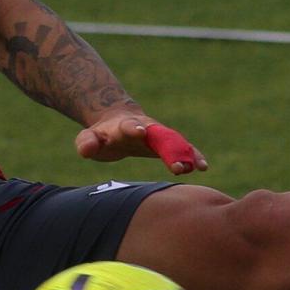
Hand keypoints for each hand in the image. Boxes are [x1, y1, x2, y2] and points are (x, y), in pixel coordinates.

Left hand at [75, 114, 208, 175]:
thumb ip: (86, 143)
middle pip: (159, 136)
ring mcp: (159, 135)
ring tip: (198, 167)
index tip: (140, 132)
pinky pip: (182, 149)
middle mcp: (147, 128)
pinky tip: (203, 167)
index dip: (133, 129)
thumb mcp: (88, 138)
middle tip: (179, 165)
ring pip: (175, 142)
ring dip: (186, 154)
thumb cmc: (101, 135)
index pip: (128, 126)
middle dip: (170, 148)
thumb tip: (86, 149)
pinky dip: (192, 156)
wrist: (117, 122)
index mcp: (124, 126)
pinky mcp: (167, 144)